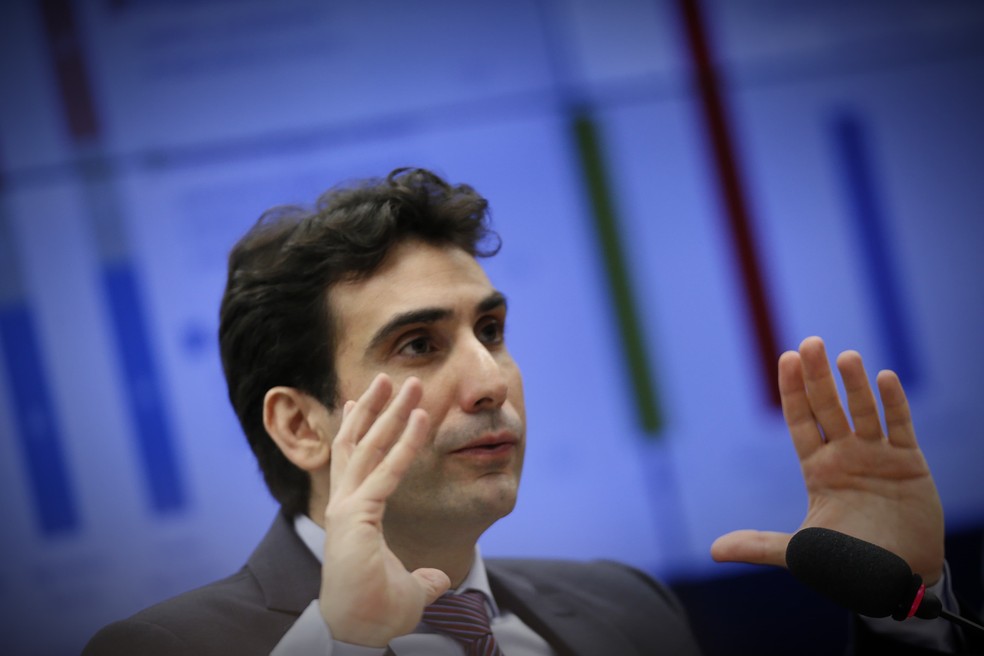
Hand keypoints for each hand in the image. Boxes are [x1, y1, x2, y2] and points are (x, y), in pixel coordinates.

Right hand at [319, 374, 449, 645]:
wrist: (362, 632)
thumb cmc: (378, 610)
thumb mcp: (411, 587)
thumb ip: (424, 576)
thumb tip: (438, 578)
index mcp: (351, 513)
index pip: (354, 459)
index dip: (360, 426)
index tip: (365, 399)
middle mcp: (344, 503)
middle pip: (357, 442)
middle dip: (375, 407)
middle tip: (391, 377)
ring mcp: (347, 507)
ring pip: (368, 446)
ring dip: (389, 411)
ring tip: (406, 381)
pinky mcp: (357, 516)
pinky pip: (388, 471)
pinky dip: (406, 443)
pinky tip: (421, 418)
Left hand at [711, 336, 944, 583]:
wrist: (896, 581)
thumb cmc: (846, 564)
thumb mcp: (799, 552)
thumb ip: (759, 545)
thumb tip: (714, 551)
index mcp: (818, 469)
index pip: (801, 421)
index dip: (793, 391)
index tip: (785, 359)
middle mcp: (845, 455)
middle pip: (829, 408)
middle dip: (818, 377)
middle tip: (811, 342)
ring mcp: (877, 457)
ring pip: (864, 412)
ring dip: (855, 385)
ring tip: (846, 357)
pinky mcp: (909, 464)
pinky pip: (900, 427)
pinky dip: (894, 404)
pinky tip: (884, 378)